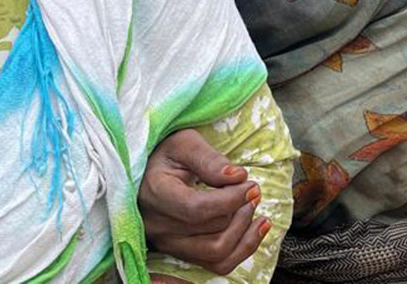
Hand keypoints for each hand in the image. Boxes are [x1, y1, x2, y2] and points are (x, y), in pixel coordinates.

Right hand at [140, 129, 269, 274]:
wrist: (151, 174)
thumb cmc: (168, 155)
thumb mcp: (185, 144)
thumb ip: (209, 159)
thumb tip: (238, 177)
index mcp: (156, 193)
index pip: (197, 208)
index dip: (230, 199)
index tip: (250, 185)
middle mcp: (159, 226)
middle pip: (212, 229)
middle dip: (240, 209)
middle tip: (253, 189)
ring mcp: (169, 244)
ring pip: (217, 253)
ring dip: (244, 231)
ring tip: (253, 207)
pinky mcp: (182, 254)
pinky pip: (217, 264)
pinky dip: (242, 249)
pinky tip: (255, 229)